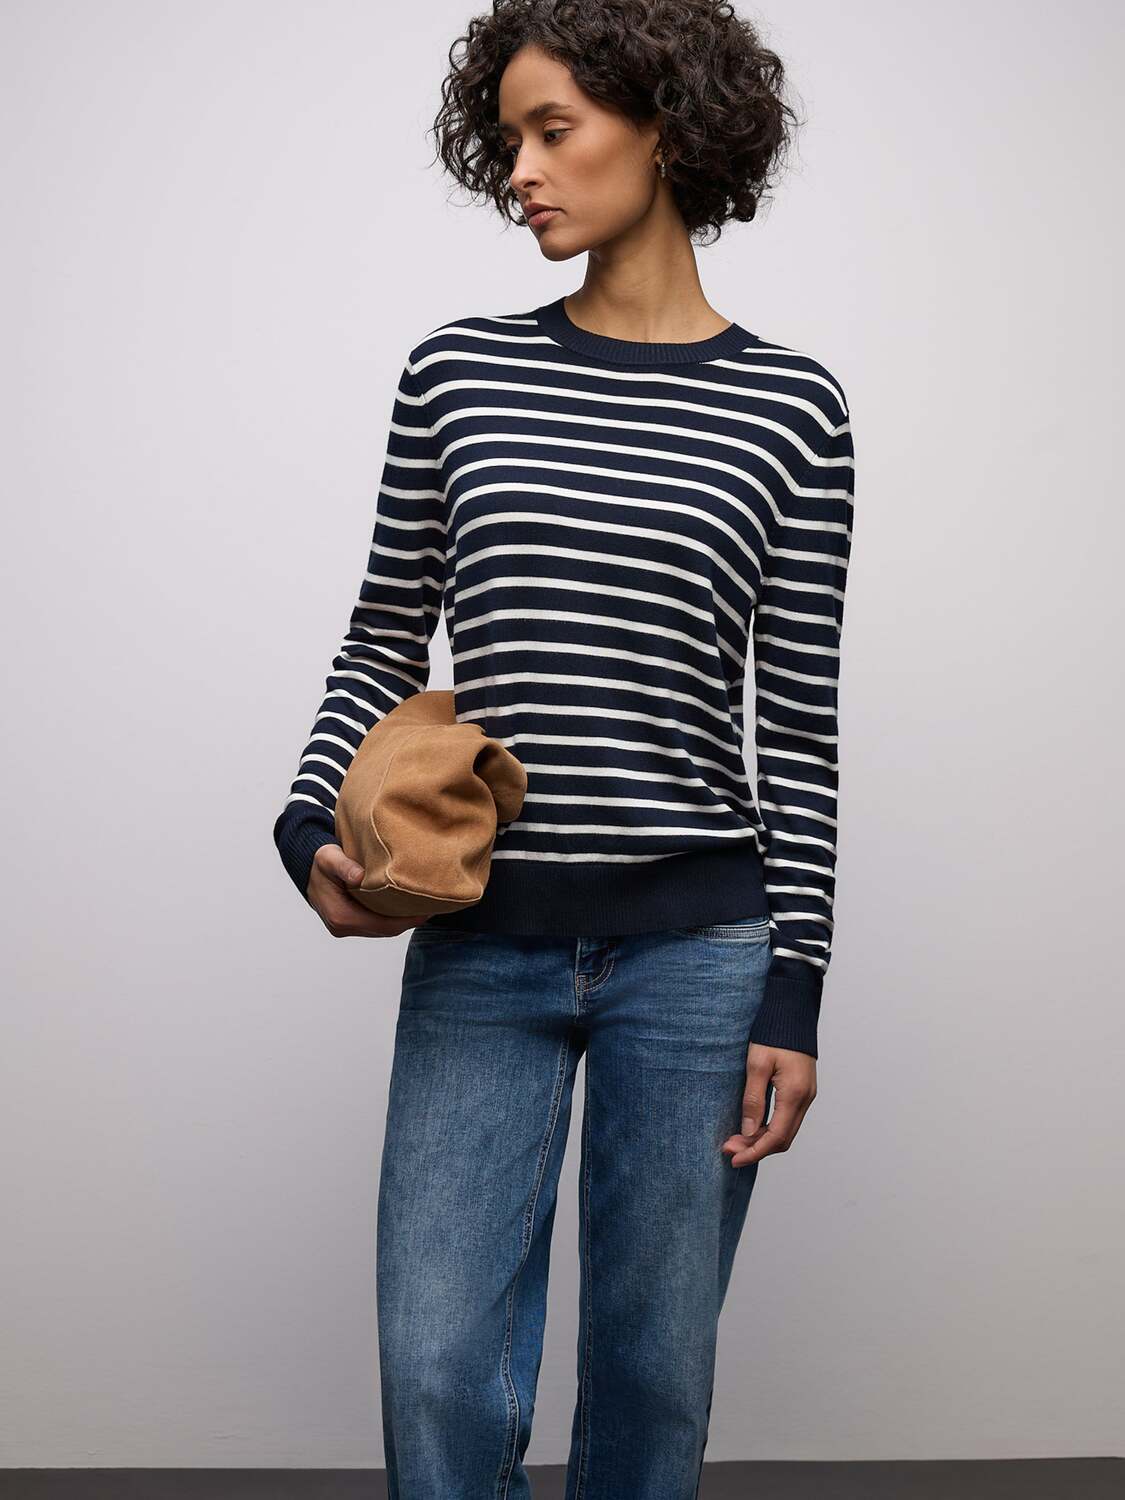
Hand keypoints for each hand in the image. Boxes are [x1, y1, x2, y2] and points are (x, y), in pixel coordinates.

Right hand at [306, 843, 426, 938]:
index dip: (405, 920)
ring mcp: (345, 928)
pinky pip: (376, 925)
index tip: (425, 910)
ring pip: (382, 929)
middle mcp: (342, 927)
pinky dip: (392, 918)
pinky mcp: (350, 924)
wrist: (308, 869)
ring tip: (423, 906)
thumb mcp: (328, 857)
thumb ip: (343, 866)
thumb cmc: (320, 862)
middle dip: (409, 921)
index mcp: (340, 916)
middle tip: (432, 907)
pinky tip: (406, 906)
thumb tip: (358, 877)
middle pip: (385, 930)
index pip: (381, 924)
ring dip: (402, 921)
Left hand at [721, 1043, 816, 1166]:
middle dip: (755, 1148)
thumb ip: (753, 1099)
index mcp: (795, 1095)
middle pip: (782, 1139)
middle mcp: (805, 1099)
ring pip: (786, 1131)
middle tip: (729, 1148)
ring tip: (736, 1139)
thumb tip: (748, 1131)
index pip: (775, 1137)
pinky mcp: (803, 1091)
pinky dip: (770, 1128)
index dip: (754, 1152)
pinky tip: (752, 1126)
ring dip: (762, 1140)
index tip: (733, 1158)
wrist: (793, 1013)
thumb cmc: (773, 1034)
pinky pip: (788, 1119)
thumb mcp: (757, 1065)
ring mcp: (807, 1095)